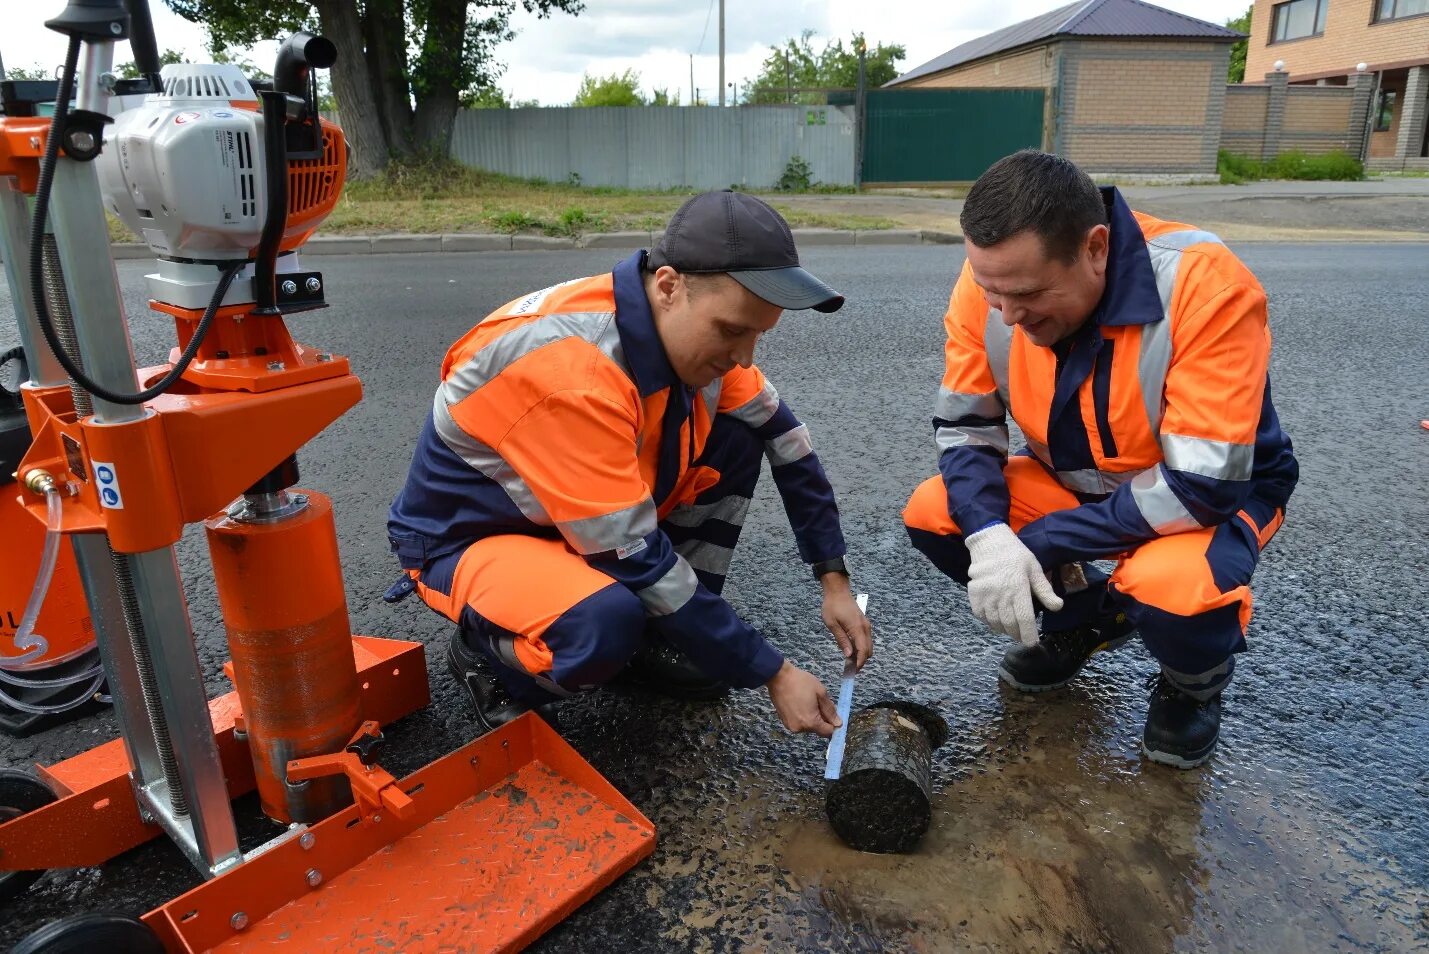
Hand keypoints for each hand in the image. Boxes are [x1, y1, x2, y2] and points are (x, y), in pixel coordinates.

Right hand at [766, 661, 841, 736]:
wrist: (778, 677)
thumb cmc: (800, 682)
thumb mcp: (820, 693)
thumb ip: (830, 710)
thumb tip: (838, 723)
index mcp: (810, 722)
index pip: (828, 732)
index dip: (833, 723)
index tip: (832, 713)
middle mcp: (800, 728)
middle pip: (818, 729)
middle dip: (822, 718)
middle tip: (819, 701)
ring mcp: (790, 726)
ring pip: (808, 726)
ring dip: (812, 717)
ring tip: (808, 701)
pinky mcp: (784, 721)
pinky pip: (799, 722)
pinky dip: (803, 716)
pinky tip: (800, 703)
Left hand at [820, 575, 872, 671]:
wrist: (837, 590)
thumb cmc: (832, 606)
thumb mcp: (832, 624)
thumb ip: (841, 640)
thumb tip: (849, 655)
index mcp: (857, 628)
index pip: (863, 650)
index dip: (860, 663)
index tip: (853, 671)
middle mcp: (865, 627)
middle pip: (868, 650)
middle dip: (861, 661)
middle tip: (849, 668)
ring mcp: (866, 625)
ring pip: (868, 645)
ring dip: (861, 654)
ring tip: (849, 661)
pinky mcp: (863, 623)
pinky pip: (865, 639)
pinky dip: (861, 647)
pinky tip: (851, 650)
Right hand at [964, 522, 1062, 645]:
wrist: (990, 543)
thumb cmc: (1016, 555)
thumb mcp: (1034, 569)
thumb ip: (1044, 590)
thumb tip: (1058, 607)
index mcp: (1018, 588)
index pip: (1024, 618)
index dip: (1028, 634)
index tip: (1032, 643)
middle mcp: (1001, 595)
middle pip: (1009, 624)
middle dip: (1017, 634)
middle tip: (1022, 636)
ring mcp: (985, 595)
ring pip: (994, 622)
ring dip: (1003, 630)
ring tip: (1010, 629)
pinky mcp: (974, 595)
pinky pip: (981, 616)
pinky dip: (989, 621)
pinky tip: (996, 619)